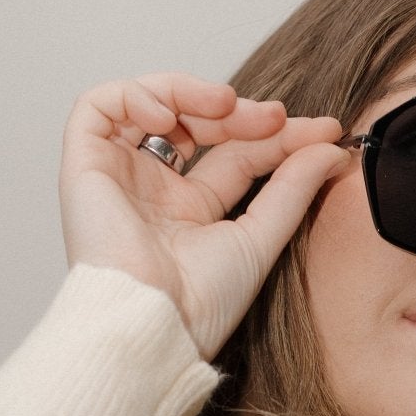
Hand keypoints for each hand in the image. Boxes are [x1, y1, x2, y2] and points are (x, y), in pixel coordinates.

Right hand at [58, 71, 353, 361]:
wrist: (154, 324)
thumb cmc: (199, 305)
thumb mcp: (260, 238)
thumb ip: (293, 189)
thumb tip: (330, 146)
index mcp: (191, 213)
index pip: (236, 153)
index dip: (277, 135)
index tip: (323, 131)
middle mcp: (153, 192)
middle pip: (195, 123)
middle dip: (238, 110)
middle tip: (275, 117)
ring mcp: (119, 177)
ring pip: (149, 103)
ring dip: (189, 91)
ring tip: (224, 104)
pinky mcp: (84, 166)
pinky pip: (98, 106)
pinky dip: (135, 94)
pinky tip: (168, 115)